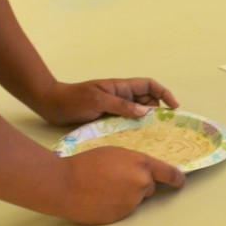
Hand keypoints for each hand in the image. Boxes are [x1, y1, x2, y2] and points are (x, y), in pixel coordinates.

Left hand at [37, 77, 179, 126]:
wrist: (50, 105)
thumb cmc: (73, 99)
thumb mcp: (98, 100)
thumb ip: (122, 105)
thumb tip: (146, 112)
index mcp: (121, 87)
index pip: (149, 85)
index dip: (164, 94)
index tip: (174, 107)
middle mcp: (121, 96)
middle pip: (147, 101)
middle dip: (157, 111)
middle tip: (162, 128)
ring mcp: (115, 108)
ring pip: (138, 114)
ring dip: (145, 122)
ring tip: (151, 136)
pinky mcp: (108, 119)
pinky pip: (126, 123)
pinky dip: (133, 129)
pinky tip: (135, 140)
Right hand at [59, 146, 185, 224]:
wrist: (65, 184)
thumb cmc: (87, 163)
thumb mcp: (116, 153)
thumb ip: (134, 162)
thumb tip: (143, 172)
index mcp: (142, 164)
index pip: (169, 174)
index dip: (177, 179)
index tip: (180, 182)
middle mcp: (141, 184)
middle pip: (150, 187)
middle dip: (139, 185)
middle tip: (116, 179)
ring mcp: (131, 202)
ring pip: (136, 200)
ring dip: (127, 196)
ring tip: (104, 189)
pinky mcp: (121, 216)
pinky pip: (124, 210)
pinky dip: (117, 206)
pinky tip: (101, 200)